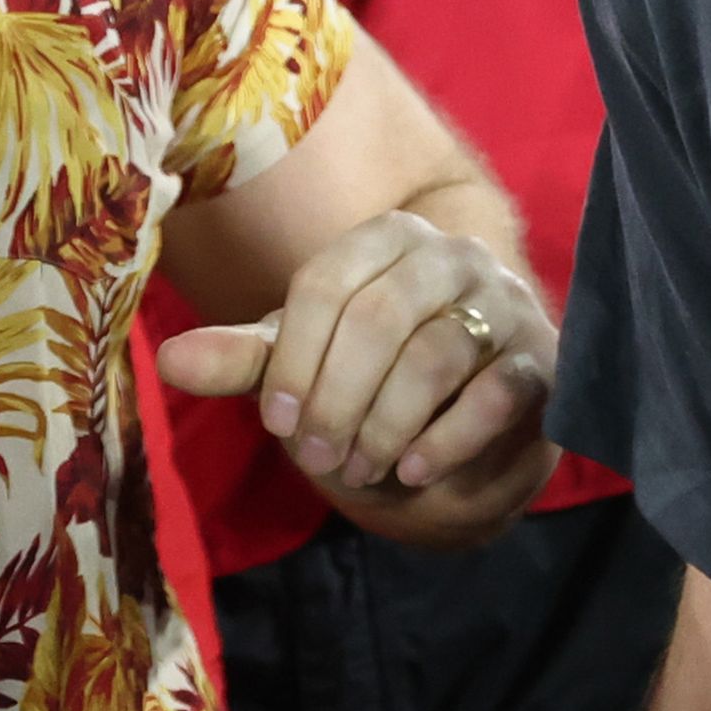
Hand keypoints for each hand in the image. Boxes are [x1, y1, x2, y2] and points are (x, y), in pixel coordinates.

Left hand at [156, 207, 555, 539]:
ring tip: (361, 471)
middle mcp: (450, 255)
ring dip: (385, 426)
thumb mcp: (309, 364)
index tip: (277, 422)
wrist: (474, 415)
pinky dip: (446, 439)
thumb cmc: (377, 376)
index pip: (327, 281)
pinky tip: (412, 471)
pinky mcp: (542, 360)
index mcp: (387, 239)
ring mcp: (504, 302)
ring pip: (435, 355)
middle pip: (379, 317)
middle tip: (316, 458)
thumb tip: (168, 361)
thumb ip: (248, 361)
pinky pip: (496, 392)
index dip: (293, 358)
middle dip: (337, 399)